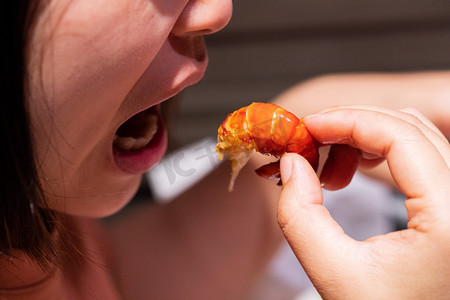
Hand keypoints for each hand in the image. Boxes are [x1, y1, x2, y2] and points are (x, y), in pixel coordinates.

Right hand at [278, 107, 449, 298]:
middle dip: (350, 126)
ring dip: (363, 138)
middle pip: (409, 127)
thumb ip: (300, 214)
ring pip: (415, 137)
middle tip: (309, 143)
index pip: (400, 135)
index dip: (346, 120)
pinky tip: (352, 170)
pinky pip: (419, 155)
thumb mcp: (334, 274)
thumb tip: (292, 162)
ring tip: (329, 168)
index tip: (306, 126)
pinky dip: (379, 152)